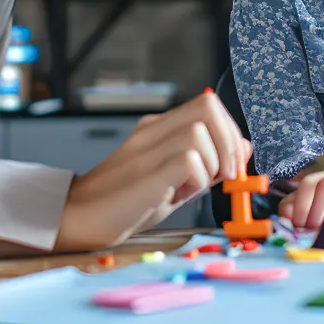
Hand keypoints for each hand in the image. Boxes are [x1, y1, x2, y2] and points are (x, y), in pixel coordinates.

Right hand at [54, 90, 248, 251]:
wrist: (79, 218)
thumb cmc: (126, 203)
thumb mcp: (177, 180)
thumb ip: (209, 163)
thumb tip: (244, 148)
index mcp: (159, 128)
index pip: (209, 105)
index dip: (231, 131)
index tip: (232, 165)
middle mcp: (153, 130)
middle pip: (208, 107)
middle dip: (229, 141)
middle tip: (226, 175)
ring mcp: (147, 148)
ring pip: (200, 132)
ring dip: (212, 163)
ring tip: (194, 187)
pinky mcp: (146, 172)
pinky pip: (188, 159)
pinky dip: (197, 179)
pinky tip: (181, 193)